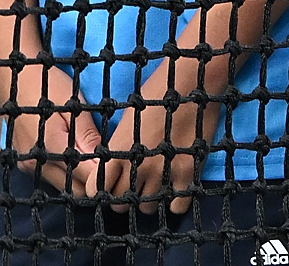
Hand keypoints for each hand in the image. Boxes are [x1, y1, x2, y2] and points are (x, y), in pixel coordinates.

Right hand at [0, 57, 104, 194]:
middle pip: (74, 189)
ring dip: (78, 178)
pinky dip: (65, 172)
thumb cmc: (48, 86)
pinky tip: (73, 156)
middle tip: (107, 163)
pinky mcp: (25, 164)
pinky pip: (52, 177)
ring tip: (91, 158)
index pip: (85, 177)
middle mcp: (37, 162)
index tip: (115, 166)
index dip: (102, 175)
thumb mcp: (74, 105)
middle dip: (93, 181)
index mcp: (51, 147)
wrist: (16, 78)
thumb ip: (88, 135)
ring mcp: (28, 165)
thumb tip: (104, 162)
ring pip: (63, 187)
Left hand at [76, 88, 213, 214]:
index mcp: (118, 150)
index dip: (102, 189)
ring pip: (147, 208)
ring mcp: (163, 172)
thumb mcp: (128, 119)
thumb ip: (119, 147)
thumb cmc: (157, 92)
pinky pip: (176, 207)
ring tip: (156, 180)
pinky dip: (175, 201)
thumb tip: (111, 167)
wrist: (191, 80)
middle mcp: (137, 166)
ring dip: (150, 198)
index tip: (109, 182)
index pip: (97, 190)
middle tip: (135, 181)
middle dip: (125, 195)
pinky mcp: (188, 173)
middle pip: (121, 204)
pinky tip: (175, 185)